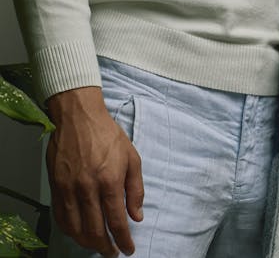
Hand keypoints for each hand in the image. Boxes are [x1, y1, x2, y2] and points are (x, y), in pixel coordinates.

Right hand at [46, 87, 143, 256]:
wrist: (79, 118)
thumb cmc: (108, 135)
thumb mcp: (133, 158)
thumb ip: (135, 190)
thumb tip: (137, 216)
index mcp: (110, 181)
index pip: (117, 220)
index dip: (123, 239)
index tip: (128, 249)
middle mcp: (88, 188)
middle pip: (94, 230)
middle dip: (105, 246)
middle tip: (112, 252)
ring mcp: (69, 189)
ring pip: (75, 228)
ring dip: (87, 242)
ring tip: (97, 246)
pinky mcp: (56, 187)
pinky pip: (61, 217)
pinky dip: (69, 230)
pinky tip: (78, 233)